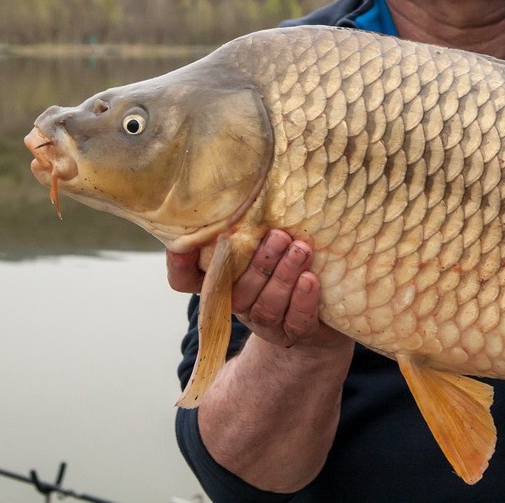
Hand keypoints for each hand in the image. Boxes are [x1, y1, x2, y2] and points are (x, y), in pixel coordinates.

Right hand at [166, 230, 349, 352]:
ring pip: (267, 305)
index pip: (185, 280)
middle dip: (260, 262)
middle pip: (237, 292)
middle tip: (279, 235)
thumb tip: (253, 171)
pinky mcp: (294, 334)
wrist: (324, 309)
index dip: (179, 265)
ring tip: (301, 250)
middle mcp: (238, 303)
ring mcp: (265, 323)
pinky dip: (302, 300)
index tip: (183, 243)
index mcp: (222, 280)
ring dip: (283, 276)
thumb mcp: (266, 240)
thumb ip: (254, 223)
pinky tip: (311, 279)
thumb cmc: (287, 261)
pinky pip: (295, 321)